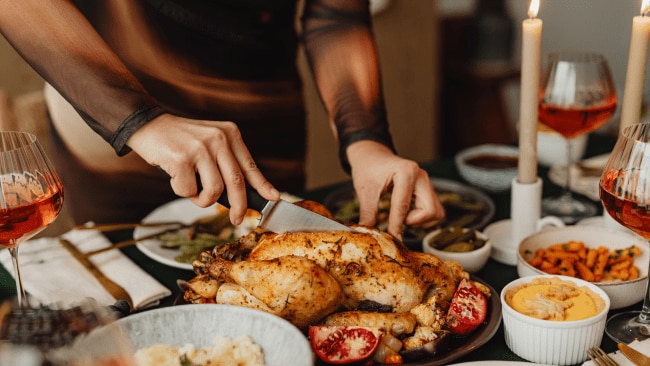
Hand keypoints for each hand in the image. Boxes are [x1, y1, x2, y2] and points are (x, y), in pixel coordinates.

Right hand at [126, 114, 279, 224]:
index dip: (263, 186)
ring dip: (202, 199)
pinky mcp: (181, 158)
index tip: (273, 198)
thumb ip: (227, 163)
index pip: (250, 166)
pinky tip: (174, 176)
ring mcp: (200, 148)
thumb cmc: (181, 141)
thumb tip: (243, 195)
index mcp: (230, 134)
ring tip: (191, 188)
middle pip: (236, 183)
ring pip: (214, 191)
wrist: (148, 125)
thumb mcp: (210, 143)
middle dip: (238, 206)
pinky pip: (188, 191)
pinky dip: (181, 191)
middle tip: (236, 219)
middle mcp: (219, 139)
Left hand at [347, 140, 443, 239]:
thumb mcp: (364, 191)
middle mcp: (421, 176)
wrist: (372, 156)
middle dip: (413, 221)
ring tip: (401, 214)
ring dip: (419, 220)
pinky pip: (434, 211)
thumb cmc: (368, 169)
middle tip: (397, 218)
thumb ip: (367, 213)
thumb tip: (367, 234)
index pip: (404, 206)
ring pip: (436, 213)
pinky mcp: (427, 190)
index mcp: (407, 172)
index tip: (392, 239)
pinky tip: (407, 212)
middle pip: (430, 211)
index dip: (396, 226)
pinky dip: (422, 217)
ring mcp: (427, 183)